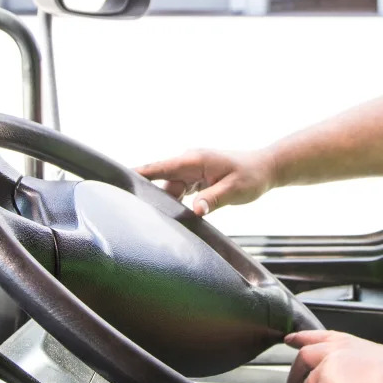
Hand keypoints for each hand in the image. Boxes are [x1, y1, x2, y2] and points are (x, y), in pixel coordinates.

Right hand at [135, 148, 276, 214]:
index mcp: (193, 160)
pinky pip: (179, 191)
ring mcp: (192, 170)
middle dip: (152, 198)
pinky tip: (178, 217)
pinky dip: (178, 203)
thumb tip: (195, 211)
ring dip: (169, 204)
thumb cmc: (252, 176)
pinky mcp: (196, 178)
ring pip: (169, 189)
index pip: (159, 167)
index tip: (116, 179)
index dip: (137, 173)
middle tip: (142, 218)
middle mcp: (189, 162)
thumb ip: (213, 200)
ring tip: (164, 221)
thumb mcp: (234, 190)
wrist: (267, 169)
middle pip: (161, 182)